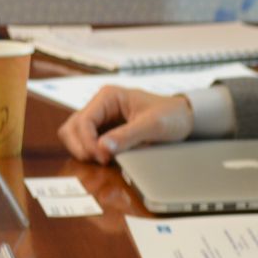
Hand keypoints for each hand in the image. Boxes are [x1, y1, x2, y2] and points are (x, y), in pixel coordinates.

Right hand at [57, 87, 192, 162]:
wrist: (186, 118)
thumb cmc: (172, 115)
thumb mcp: (153, 126)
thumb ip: (128, 136)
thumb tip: (102, 147)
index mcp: (109, 96)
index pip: (83, 121)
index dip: (88, 142)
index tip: (103, 157)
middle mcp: (101, 105)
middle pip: (71, 128)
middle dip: (81, 146)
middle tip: (101, 160)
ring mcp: (101, 118)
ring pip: (74, 135)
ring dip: (82, 149)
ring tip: (102, 160)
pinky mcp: (105, 130)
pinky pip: (86, 142)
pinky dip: (90, 151)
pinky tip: (105, 158)